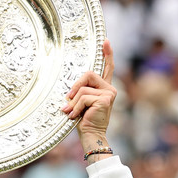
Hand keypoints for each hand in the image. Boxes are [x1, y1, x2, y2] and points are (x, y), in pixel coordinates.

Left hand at [62, 40, 116, 155]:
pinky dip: (75, 107)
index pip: (107, 68)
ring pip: (83, 89)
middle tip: (68, 99)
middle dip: (75, 87)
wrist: (91, 136)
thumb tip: (70, 90)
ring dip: (73, 102)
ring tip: (72, 113)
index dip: (107, 54)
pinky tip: (75, 116)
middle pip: (89, 74)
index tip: (105, 41)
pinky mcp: (105, 99)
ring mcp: (109, 93)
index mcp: (104, 88)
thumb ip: (79, 93)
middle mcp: (109, 89)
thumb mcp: (81, 103)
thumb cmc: (84, 121)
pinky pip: (83, 97)